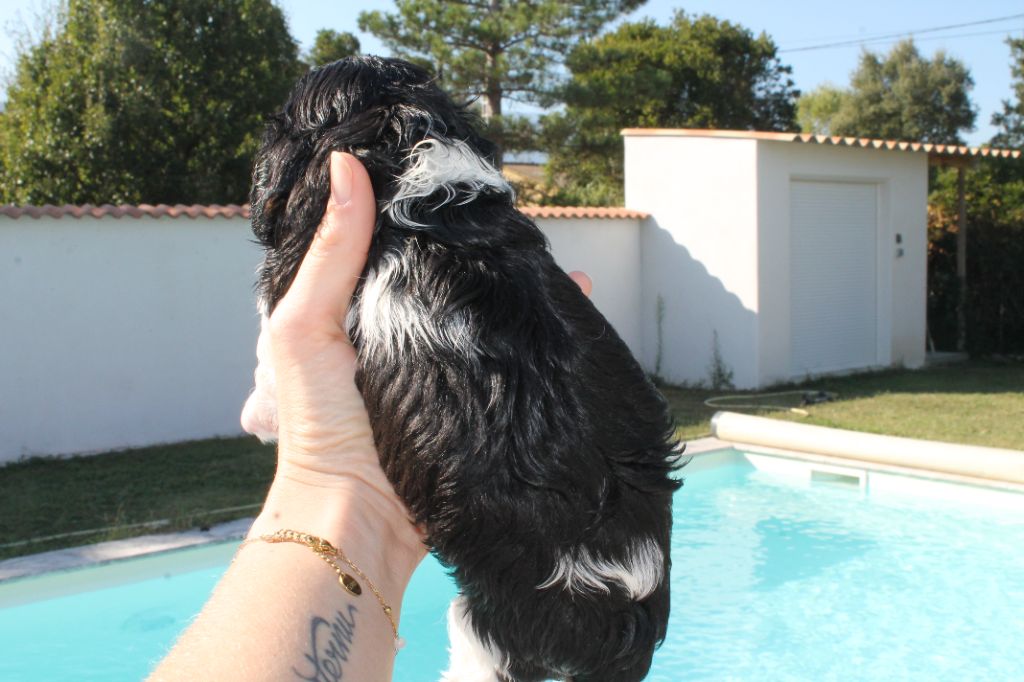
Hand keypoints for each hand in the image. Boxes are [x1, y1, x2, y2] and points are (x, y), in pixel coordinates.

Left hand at [239, 152, 592, 556]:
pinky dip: (541, 341)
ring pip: (488, 321)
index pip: (397, 253)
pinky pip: (513, 365)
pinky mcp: (477, 408)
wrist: (356, 519)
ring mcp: (444, 375)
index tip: (456, 186)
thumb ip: (330, 256)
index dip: (423, 221)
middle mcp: (404, 341)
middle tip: (521, 223)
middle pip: (451, 285)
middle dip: (485, 256)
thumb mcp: (306, 328)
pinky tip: (574, 313)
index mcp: (360, 317)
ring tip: (558, 262)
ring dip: (522, 293)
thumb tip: (346, 166)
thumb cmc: (318, 423)